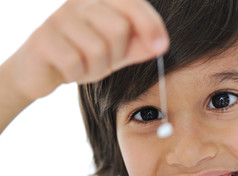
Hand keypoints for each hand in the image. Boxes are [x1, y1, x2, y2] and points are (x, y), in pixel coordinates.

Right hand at [2, 0, 168, 100]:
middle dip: (116, 55)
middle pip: (118, 28)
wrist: (43, 69)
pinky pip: (75, 63)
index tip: (162, 46)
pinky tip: (70, 71)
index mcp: (100, 1)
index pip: (133, 3)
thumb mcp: (117, 52)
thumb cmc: (84, 56)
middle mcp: (80, 2)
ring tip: (85, 67)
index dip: (151, 24)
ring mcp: (59, 18)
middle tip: (104, 61)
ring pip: (98, 49)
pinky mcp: (43, 39)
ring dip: (96, 69)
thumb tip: (161, 44)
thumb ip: (138, 46)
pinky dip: (77, 74)